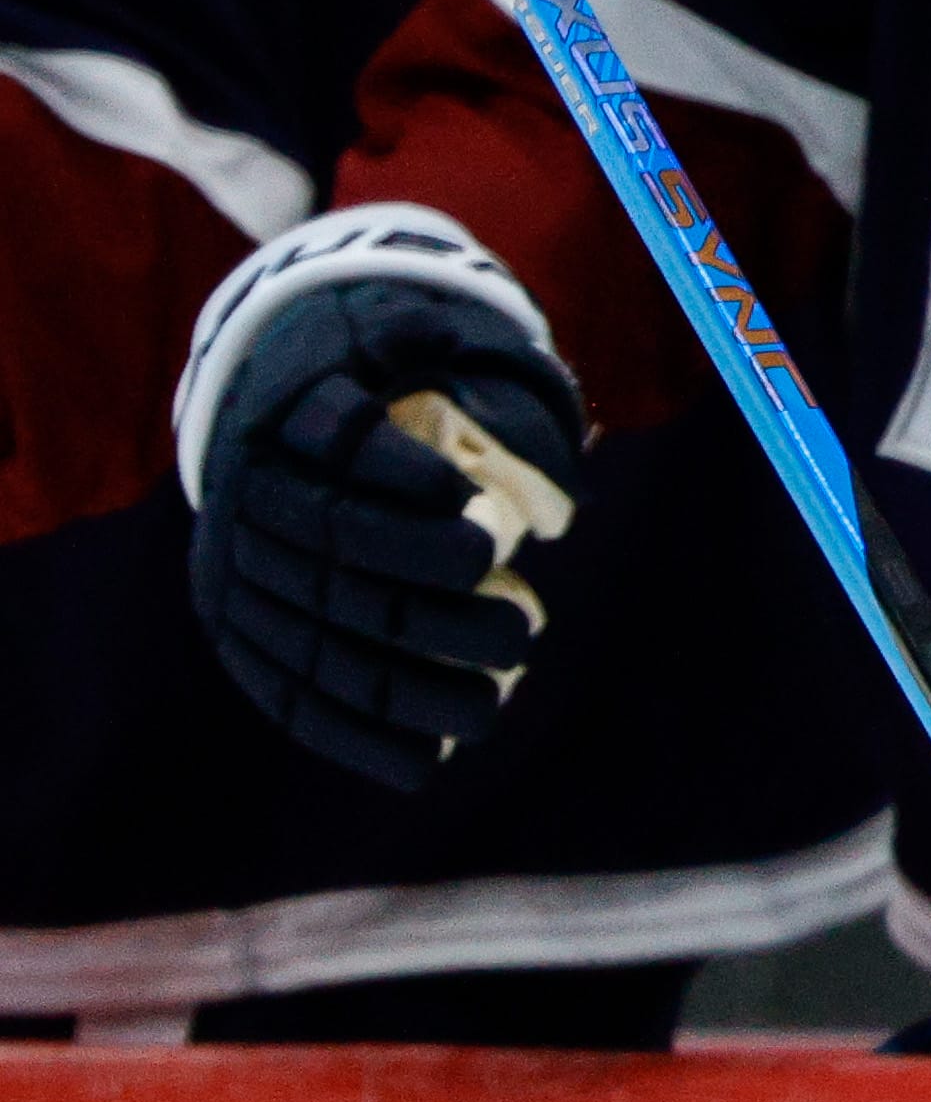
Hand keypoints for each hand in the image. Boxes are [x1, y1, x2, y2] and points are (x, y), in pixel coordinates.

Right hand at [177, 205, 586, 790]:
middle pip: (338, 554)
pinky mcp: (242, 638)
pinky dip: (357, 736)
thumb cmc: (363, 382)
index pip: (337, 438)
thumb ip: (422, 339)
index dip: (395, 471)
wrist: (261, 427)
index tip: (466, 500)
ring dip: (409, 684)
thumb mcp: (384, 339)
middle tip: (522, 626)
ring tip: (495, 703)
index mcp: (286, 414)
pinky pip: (293, 695)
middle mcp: (248, 499)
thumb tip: (443, 339)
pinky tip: (425, 763)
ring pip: (323, 639)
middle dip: (427, 597)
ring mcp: (238, 579)